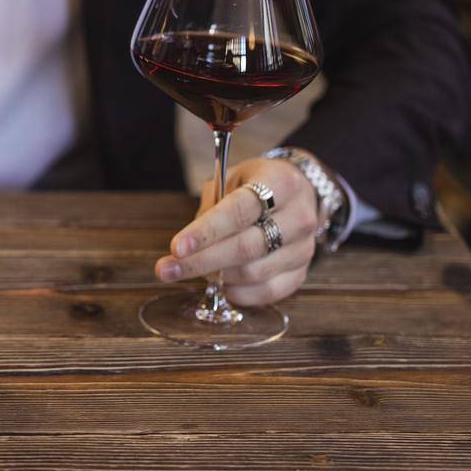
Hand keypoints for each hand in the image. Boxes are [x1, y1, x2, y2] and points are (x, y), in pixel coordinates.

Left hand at [153, 156, 319, 305]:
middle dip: (200, 261)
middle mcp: (299, 216)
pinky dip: (239, 293)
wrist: (300, 193)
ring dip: (217, 276)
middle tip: (165, 270)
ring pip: (254, 273)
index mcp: (280, 183)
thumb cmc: (257, 184)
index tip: (176, 247)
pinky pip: (268, 291)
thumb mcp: (232, 178)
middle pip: (245, 247)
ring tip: (194, 269)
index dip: (206, 232)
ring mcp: (305, 247)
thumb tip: (190, 244)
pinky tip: (221, 284)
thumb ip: (211, 205)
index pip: (238, 211)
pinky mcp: (302, 271)